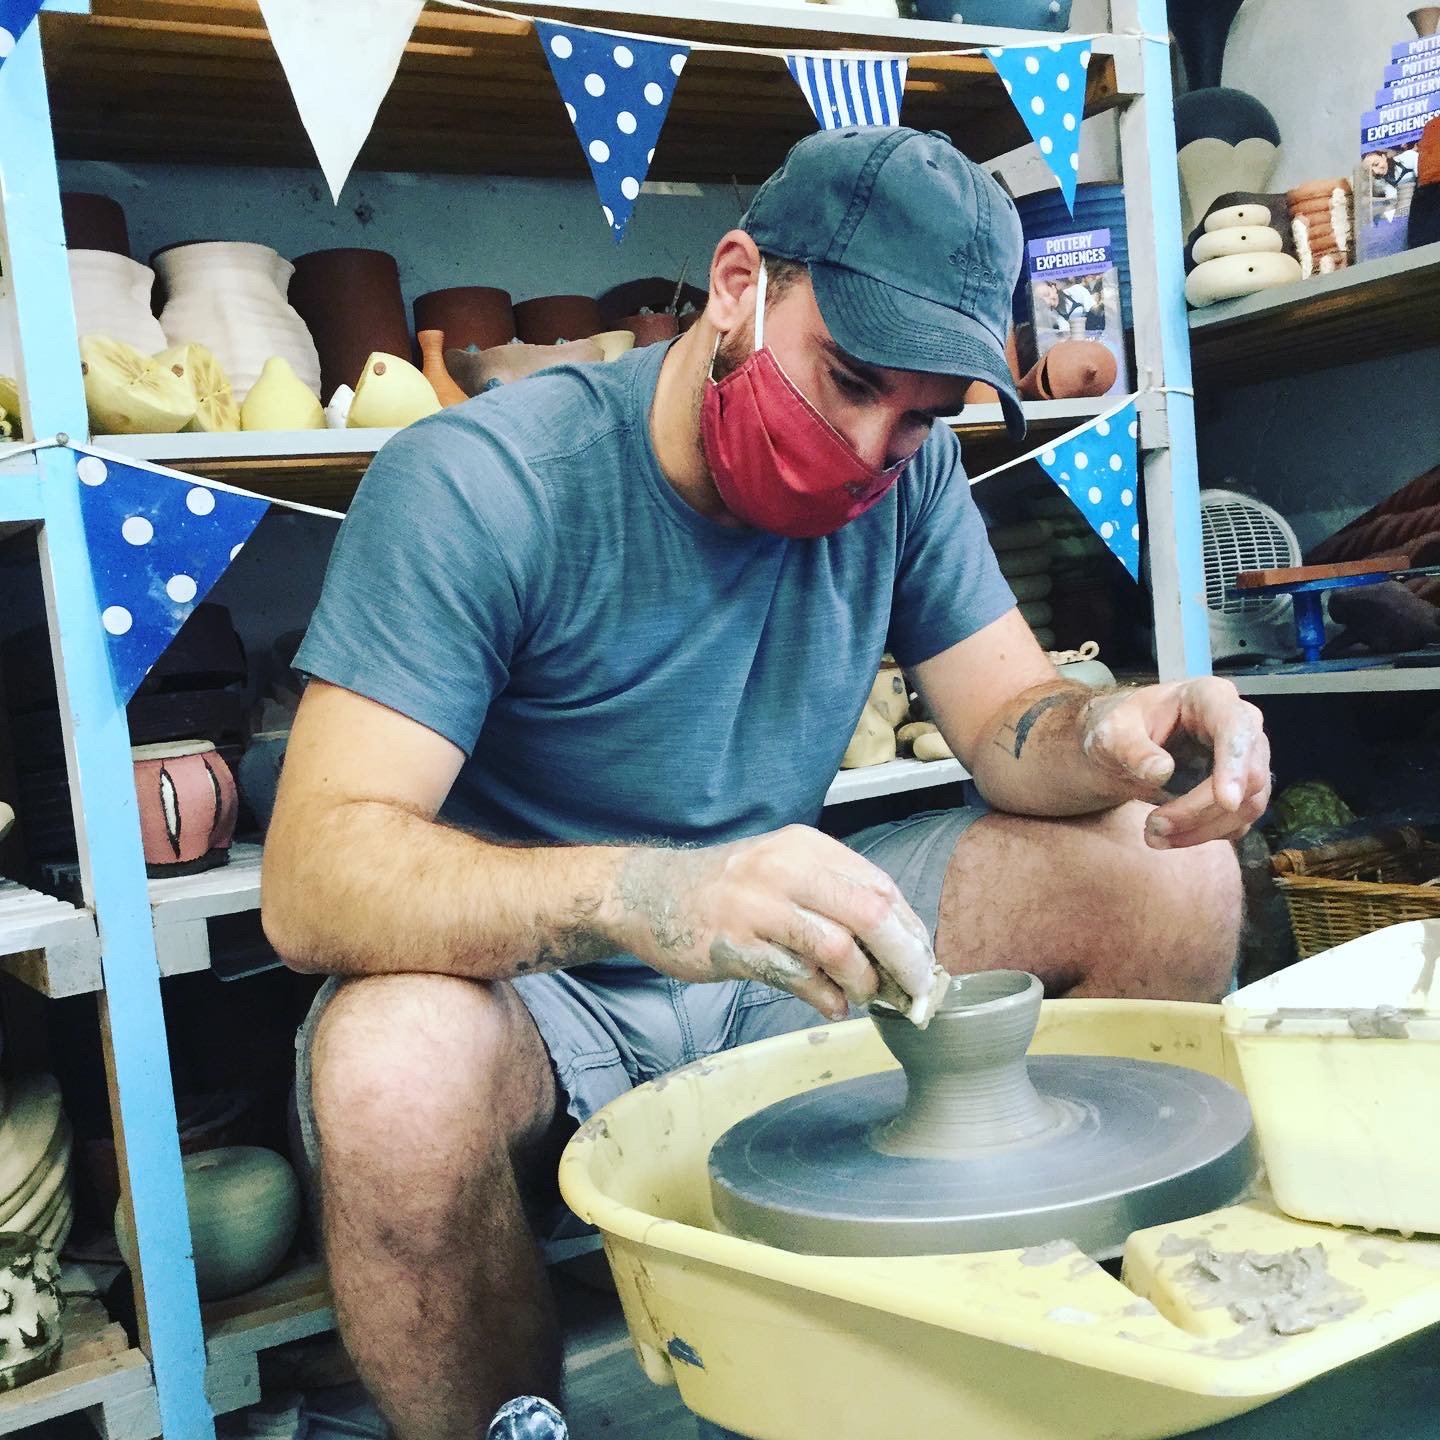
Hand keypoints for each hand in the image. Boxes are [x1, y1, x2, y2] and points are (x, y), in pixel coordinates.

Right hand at [607, 826, 934, 1020]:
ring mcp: (757, 905)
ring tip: (863, 995)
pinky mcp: (733, 944)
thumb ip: (833, 900)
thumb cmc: (727, 888)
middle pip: (868, 913)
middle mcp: (784, 868)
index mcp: (805, 847)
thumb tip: (892, 946)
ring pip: (836, 946)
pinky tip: (831, 1004)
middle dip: (902, 957)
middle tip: (915, 988)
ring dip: (862, 981)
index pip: (879, 886)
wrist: (649, 893)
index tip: (922, 960)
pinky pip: (795, 975)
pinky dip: (823, 996)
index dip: (909, 928)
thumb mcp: (784, 873)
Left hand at [1079, 678, 1270, 848]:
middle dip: (1202, 808)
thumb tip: (1162, 772)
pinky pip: (1237, 821)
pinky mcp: (1240, 791)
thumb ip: (1131, 749)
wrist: (1119, 745)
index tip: (1227, 802)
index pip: (1236, 727)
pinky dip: (1205, 835)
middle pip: (1249, 774)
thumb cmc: (1118, 728)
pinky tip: (1168, 837)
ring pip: (1248, 805)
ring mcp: (1245, 759)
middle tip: (1153, 826)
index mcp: (1210, 697)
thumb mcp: (1110, 733)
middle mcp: (1239, 725)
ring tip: (1153, 836)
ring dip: (1202, 829)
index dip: (1236, 764)